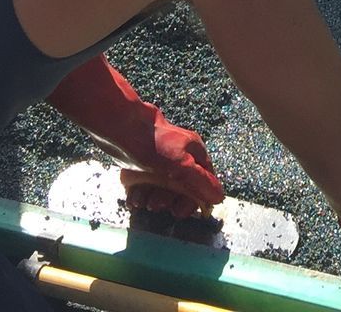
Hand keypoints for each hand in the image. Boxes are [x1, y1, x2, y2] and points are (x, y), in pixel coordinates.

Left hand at [47, 58, 224, 216]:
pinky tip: (133, 198)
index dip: (193, 201)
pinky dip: (140, 195)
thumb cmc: (154, 145)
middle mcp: (181, 158)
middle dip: (168, 201)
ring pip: (162, 190)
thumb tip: (219, 198)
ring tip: (140, 200)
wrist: (121, 129)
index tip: (178, 212)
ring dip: (151, 200)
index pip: (204, 184)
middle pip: (182, 189)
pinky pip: (146, 186)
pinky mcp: (143, 165)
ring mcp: (162, 162)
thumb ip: (201, 182)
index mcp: (195, 155)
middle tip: (155, 205)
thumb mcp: (181, 166)